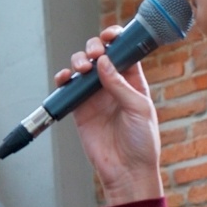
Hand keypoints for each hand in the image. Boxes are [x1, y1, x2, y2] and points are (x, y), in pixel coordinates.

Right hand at [56, 25, 162, 204]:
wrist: (127, 171)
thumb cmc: (142, 142)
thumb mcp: (139, 109)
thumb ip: (120, 85)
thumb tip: (104, 62)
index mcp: (133, 81)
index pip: (123, 51)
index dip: (116, 39)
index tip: (110, 36)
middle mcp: (113, 84)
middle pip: (100, 55)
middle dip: (94, 47)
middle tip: (94, 54)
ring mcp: (95, 96)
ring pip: (82, 67)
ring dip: (79, 61)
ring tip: (82, 69)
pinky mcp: (80, 108)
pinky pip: (68, 88)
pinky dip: (64, 79)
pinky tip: (66, 78)